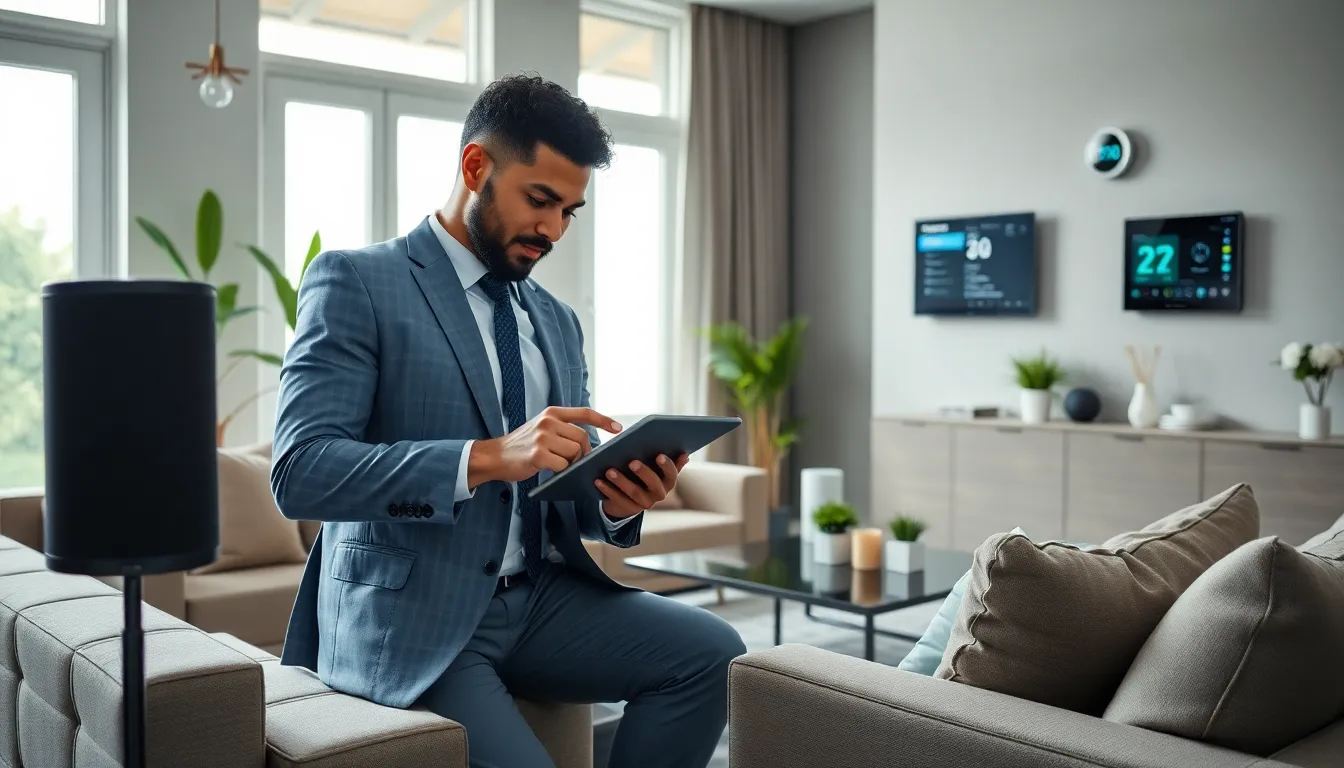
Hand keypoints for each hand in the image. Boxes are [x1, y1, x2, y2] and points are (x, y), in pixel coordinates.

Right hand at [469, 406, 620, 486]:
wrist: (495, 456)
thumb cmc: (522, 446)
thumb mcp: (542, 428)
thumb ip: (563, 429)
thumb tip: (588, 443)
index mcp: (551, 413)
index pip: (584, 413)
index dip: (603, 420)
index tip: (618, 428)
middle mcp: (548, 421)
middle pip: (582, 437)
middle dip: (583, 452)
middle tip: (575, 461)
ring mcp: (543, 437)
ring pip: (575, 452)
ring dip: (571, 462)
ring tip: (557, 463)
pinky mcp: (538, 454)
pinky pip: (563, 465)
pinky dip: (560, 470)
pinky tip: (549, 469)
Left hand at [596, 453, 689, 517]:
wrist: (631, 496)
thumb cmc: (645, 473)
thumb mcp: (655, 466)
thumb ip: (667, 460)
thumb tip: (684, 453)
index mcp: (668, 481)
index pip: (672, 474)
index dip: (667, 465)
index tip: (659, 455)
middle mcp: (659, 494)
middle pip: (654, 484)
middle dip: (643, 472)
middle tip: (632, 462)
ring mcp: (645, 503)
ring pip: (634, 493)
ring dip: (621, 481)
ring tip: (609, 470)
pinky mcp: (629, 509)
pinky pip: (619, 500)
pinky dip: (608, 490)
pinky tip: (598, 481)